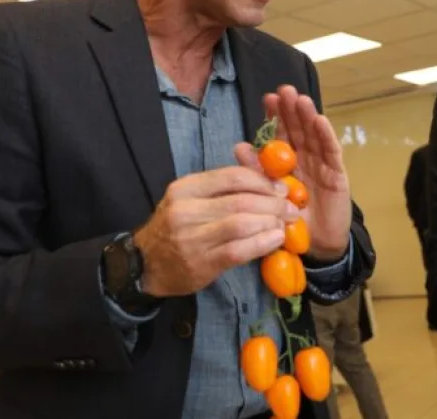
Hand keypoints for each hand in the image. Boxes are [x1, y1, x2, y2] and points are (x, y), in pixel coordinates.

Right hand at [134, 165, 295, 296]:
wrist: (145, 264)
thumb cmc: (176, 227)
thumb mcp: (191, 199)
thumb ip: (223, 185)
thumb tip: (266, 171)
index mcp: (185, 188)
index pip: (232, 176)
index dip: (263, 181)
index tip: (281, 188)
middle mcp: (186, 210)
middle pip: (241, 200)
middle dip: (273, 204)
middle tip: (291, 208)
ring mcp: (192, 238)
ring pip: (242, 224)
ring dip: (271, 223)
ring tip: (285, 224)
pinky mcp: (201, 263)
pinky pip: (239, 250)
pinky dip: (263, 243)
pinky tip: (276, 240)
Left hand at [235, 85, 351, 261]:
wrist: (316, 244)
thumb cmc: (290, 220)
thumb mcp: (268, 196)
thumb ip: (256, 172)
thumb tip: (239, 146)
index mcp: (287, 162)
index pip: (281, 135)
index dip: (275, 116)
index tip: (267, 98)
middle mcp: (305, 159)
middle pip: (298, 129)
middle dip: (291, 109)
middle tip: (284, 90)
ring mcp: (322, 165)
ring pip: (314, 136)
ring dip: (308, 116)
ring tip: (300, 99)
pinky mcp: (337, 175)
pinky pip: (331, 152)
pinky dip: (326, 136)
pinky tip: (320, 120)